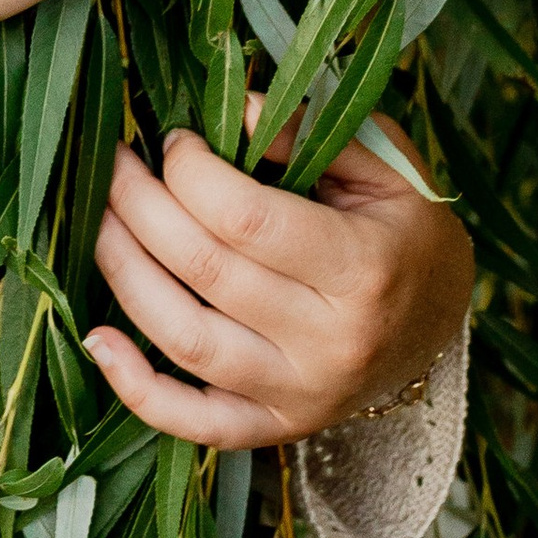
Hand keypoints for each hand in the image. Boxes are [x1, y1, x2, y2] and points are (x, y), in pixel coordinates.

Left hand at [86, 104, 475, 444]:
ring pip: (186, 341)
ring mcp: (300, 396)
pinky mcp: (275, 427)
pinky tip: (96, 339)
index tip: (175, 138)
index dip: (190, 170)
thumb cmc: (404, 228)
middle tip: (114, 162)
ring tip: (97, 217)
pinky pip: (197, 423)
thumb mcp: (386, 163)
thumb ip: (312, 129)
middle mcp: (330, 344)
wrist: (441, 323)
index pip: (246, 219)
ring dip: (123, 272)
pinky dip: (138, 390)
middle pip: (205, 271)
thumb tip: (234, 110)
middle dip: (140, 205)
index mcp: (361, 269)